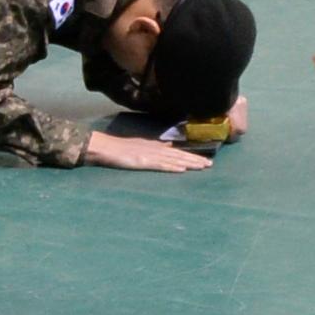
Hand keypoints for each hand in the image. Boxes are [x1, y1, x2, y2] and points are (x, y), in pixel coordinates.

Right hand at [77, 128, 211, 173]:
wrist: (104, 147)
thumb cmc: (119, 148)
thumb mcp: (140, 146)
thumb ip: (155, 147)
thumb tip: (170, 147)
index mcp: (155, 147)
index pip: (177, 152)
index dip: (191, 155)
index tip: (204, 159)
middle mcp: (155, 150)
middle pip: (179, 155)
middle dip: (195, 160)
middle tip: (210, 165)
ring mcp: (149, 156)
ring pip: (173, 160)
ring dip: (188, 163)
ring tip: (202, 167)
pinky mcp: (142, 162)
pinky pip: (160, 166)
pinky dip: (172, 167)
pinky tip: (181, 169)